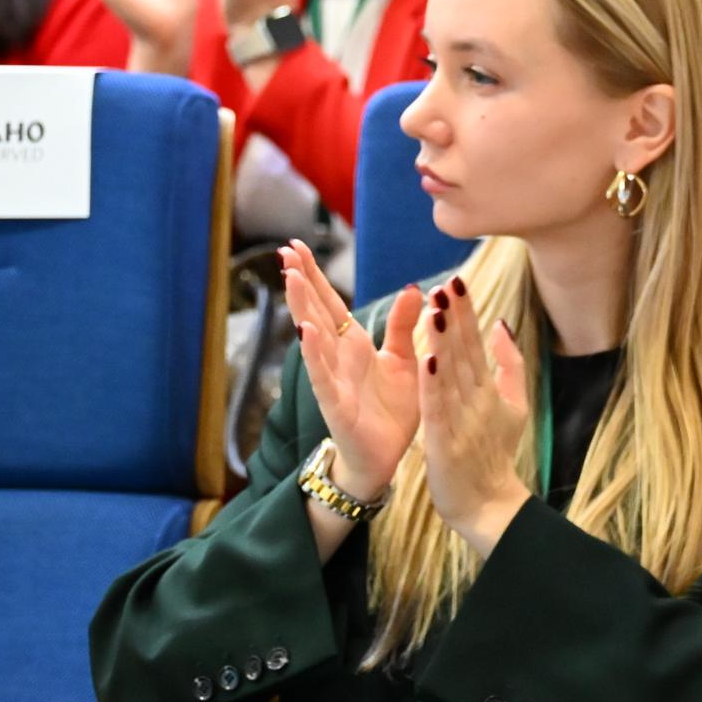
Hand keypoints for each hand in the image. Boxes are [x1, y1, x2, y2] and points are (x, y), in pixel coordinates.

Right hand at [279, 239, 421, 499]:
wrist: (384, 458)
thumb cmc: (390, 410)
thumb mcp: (403, 361)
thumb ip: (404, 326)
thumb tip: (415, 288)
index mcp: (354, 344)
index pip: (330, 302)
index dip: (314, 275)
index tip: (297, 244)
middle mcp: (338, 357)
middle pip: (316, 312)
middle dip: (302, 282)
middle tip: (286, 250)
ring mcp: (333, 379)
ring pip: (314, 338)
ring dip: (302, 308)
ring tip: (292, 278)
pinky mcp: (335, 405)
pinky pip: (323, 376)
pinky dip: (314, 354)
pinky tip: (305, 331)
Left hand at [417, 273, 534, 558]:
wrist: (489, 505)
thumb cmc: (494, 454)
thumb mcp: (514, 406)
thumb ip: (510, 364)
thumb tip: (502, 325)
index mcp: (488, 390)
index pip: (476, 345)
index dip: (466, 314)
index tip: (457, 282)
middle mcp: (477, 400)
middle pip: (464, 353)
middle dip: (454, 318)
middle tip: (447, 285)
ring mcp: (462, 420)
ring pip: (450, 374)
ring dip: (443, 340)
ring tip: (436, 309)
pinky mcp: (445, 441)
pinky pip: (437, 407)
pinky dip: (433, 383)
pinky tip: (427, 358)